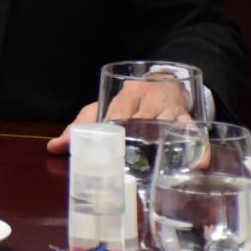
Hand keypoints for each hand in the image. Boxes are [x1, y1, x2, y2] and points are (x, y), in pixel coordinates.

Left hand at [47, 82, 194, 154]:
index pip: (117, 111)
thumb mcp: (107, 108)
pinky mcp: (189, 120)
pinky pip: (194, 134)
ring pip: (167, 125)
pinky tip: (197, 164)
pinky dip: (197, 148)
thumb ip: (81, 127)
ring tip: (158, 167)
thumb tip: (54, 147)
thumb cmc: (132, 102)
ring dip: (163, 144)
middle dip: (137, 139)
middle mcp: (150, 99)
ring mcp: (171, 109)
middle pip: (143, 119)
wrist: (168, 82)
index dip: (112, 128)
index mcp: (127, 94)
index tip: (107, 148)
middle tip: (128, 164)